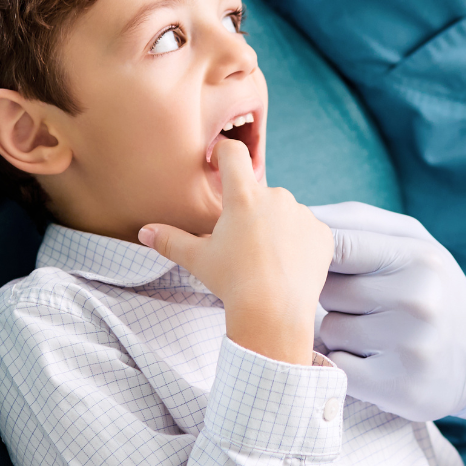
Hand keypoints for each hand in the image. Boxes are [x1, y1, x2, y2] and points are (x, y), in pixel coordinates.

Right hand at [142, 140, 331, 363]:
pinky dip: (298, 244)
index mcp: (243, 196)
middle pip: (259, 192)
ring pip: (284, 212)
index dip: (223, 152)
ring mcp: (302, 214)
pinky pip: (307, 231)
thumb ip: (169, 240)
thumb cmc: (232, 282)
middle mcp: (276, 197)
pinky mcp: (322, 233)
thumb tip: (144, 232)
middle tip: (242, 244)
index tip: (217, 162)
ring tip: (265, 260)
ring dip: (275, 227)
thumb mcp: (197, 260)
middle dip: (250, 211)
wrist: (274, 312)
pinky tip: (287, 266)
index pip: (233, 153)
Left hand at [311, 203, 465, 425]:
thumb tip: (301, 215)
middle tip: (364, 302)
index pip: (339, 245)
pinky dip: (345, 363)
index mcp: (419, 257)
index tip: (315, 260)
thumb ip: (357, 221)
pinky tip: (372, 359)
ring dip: (340, 331)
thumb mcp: (412, 242)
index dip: (316, 253)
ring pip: (330, 330)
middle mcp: (418, 300)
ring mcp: (411, 346)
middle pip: (328, 290)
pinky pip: (338, 367)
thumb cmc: (433, 287)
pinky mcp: (400, 388)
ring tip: (373, 332)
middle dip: (334, 295)